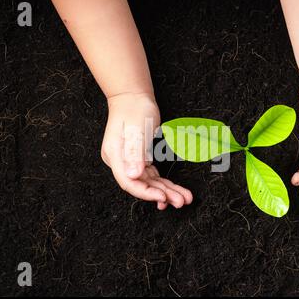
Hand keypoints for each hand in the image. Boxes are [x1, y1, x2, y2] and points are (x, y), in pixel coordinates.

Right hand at [101, 92, 192, 208]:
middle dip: (162, 194)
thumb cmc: (134, 108)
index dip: (146, 193)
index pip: (129, 182)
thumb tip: (133, 176)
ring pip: (148, 182)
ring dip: (166, 191)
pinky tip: (173, 191)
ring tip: (183, 198)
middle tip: (181, 201)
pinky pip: (151, 176)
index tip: (163, 197)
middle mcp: (120, 162)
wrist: (132, 96)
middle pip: (141, 185)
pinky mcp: (138, 160)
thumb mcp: (136, 129)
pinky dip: (163, 184)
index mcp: (115, 156)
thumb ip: (135, 153)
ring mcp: (128, 162)